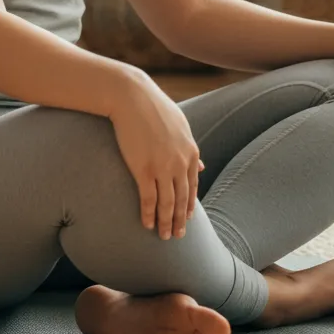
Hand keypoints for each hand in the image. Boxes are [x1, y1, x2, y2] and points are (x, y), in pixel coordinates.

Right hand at [108, 72, 204, 240]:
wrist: (132, 97)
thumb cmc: (154, 108)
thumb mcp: (181, 126)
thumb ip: (190, 149)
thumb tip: (201, 167)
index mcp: (190, 151)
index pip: (192, 186)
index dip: (188, 205)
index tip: (185, 218)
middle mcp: (180, 162)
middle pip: (182, 198)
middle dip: (179, 219)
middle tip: (178, 236)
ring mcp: (162, 167)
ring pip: (167, 203)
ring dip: (165, 222)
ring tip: (164, 236)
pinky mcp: (143, 168)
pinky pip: (148, 198)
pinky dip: (148, 214)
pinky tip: (146, 224)